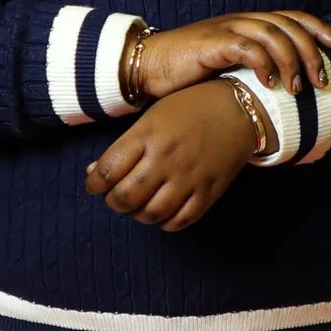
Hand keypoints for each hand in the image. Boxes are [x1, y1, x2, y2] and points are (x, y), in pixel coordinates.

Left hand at [84, 84, 262, 232]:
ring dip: (137, 215)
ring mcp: (189, 177)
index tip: (94, 185)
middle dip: (113, 203)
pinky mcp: (209, 191)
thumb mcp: (151, 117)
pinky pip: (181, 221)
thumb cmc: (189, 108)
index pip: (107, 171)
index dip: (93, 184)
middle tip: (115, 198)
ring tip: (138, 205)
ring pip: (151, 214)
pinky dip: (165, 222)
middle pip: (126, 197)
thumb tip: (95, 173)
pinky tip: (162, 211)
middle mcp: (166, 158)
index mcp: (147, 135)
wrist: (237, 109)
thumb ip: (124, 146)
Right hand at [136, 9, 330, 98]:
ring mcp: (226, 29)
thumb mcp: (230, 68)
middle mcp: (241, 21)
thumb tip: (287, 89)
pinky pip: (247, 47)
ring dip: (291, 62)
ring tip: (296, 89)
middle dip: (311, 52)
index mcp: (248, 24)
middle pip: (289, 26)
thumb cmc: (189, 72)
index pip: (292, 17)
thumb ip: (256, 69)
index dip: (319, 28)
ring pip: (273, 34)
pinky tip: (269, 84)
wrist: (148, 66)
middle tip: (321, 81)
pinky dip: (263, 64)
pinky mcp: (211, 43)